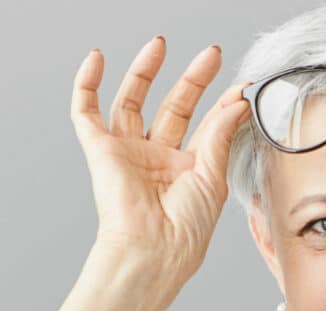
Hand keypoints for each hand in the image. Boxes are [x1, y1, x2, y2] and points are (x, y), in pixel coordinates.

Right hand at [71, 37, 250, 291]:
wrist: (153, 249)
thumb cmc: (184, 230)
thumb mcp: (214, 177)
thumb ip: (221, 135)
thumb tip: (237, 103)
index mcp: (188, 171)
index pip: (205, 126)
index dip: (222, 104)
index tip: (239, 87)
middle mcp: (157, 159)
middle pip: (173, 108)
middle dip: (192, 79)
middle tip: (210, 55)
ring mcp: (128, 153)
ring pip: (132, 101)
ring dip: (144, 71)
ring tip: (160, 44)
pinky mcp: (100, 151)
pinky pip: (85, 113)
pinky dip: (86, 84)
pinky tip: (97, 59)